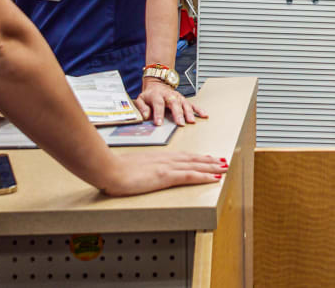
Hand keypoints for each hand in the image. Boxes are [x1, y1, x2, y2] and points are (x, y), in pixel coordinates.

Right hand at [101, 152, 227, 195]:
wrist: (109, 169)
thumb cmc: (115, 170)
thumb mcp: (131, 168)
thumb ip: (140, 169)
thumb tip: (140, 174)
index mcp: (158, 157)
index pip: (182, 157)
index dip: (197, 158)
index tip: (207, 158)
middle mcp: (166, 159)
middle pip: (193, 159)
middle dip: (209, 160)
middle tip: (223, 160)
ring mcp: (167, 166)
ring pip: (196, 165)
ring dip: (212, 166)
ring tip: (224, 166)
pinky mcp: (166, 175)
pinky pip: (190, 175)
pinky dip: (205, 176)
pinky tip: (214, 177)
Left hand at [135, 78, 207, 125]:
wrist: (157, 84)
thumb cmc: (150, 95)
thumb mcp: (141, 99)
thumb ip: (142, 108)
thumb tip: (146, 116)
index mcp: (157, 95)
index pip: (158, 104)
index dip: (158, 114)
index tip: (159, 123)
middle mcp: (169, 95)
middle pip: (174, 103)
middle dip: (178, 113)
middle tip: (180, 123)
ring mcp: (177, 97)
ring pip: (184, 103)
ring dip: (189, 112)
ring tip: (191, 121)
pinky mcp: (183, 99)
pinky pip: (192, 104)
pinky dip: (198, 109)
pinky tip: (204, 115)